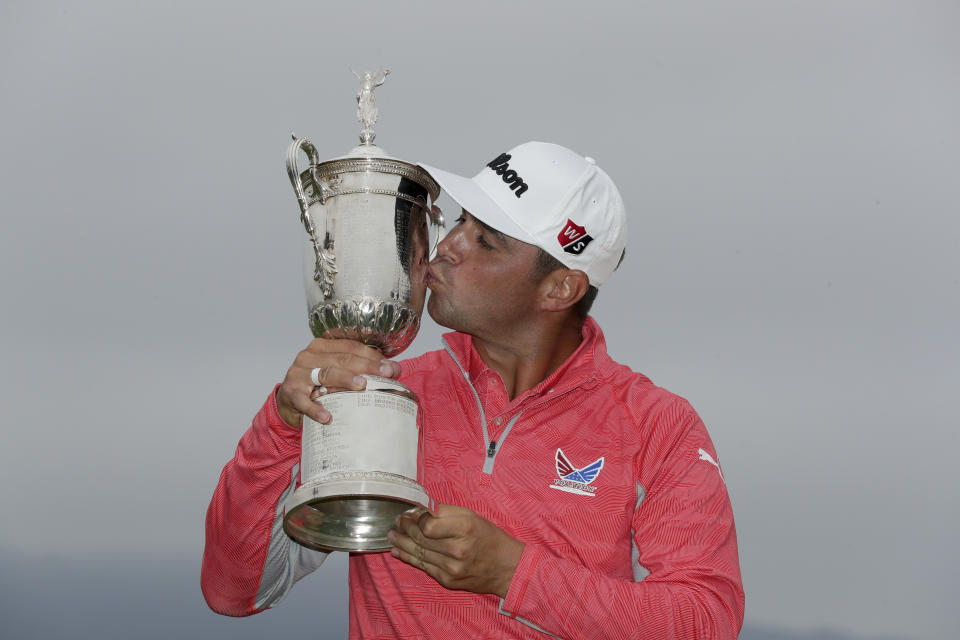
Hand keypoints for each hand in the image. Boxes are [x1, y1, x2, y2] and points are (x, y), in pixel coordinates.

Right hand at [275, 338, 401, 427]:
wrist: (290, 402)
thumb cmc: (318, 385)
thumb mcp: (339, 373)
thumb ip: (362, 369)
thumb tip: (394, 368)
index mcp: (323, 346)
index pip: (351, 347)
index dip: (372, 356)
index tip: (390, 367)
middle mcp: (309, 356)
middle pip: (342, 359)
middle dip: (367, 366)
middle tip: (385, 375)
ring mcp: (299, 374)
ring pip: (326, 373)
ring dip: (345, 379)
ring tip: (362, 385)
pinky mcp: (291, 393)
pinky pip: (304, 401)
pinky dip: (316, 409)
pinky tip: (327, 416)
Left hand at [387, 503, 523, 597]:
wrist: (506, 567)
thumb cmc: (488, 537)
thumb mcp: (471, 516)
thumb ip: (444, 512)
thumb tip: (419, 510)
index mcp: (464, 528)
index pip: (428, 524)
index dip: (415, 519)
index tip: (410, 513)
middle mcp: (457, 550)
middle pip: (421, 539)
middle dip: (405, 529)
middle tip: (397, 522)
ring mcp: (451, 569)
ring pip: (419, 554)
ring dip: (402, 544)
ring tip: (392, 536)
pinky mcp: (447, 581)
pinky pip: (424, 567)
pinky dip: (410, 558)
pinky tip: (399, 552)